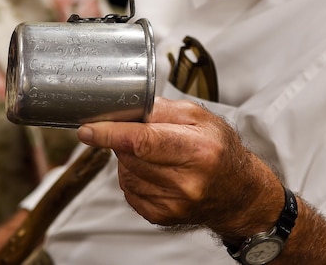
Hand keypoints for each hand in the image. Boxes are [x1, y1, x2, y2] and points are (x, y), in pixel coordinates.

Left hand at [77, 97, 282, 237]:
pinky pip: (129, 191)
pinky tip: (153, 171)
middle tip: (140, 133)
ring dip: (129, 159)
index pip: (142, 142)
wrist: (237, 192)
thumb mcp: (200, 118)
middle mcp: (186, 182)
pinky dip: (134, 177)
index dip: (110, 134)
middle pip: (130, 157)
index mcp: (198, 151)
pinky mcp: (162, 217)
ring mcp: (173, 204)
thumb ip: (162, 109)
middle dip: (124, 140)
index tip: (87, 129)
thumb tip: (127, 108)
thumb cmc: (220, 150)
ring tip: (154, 153)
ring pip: (126, 174)